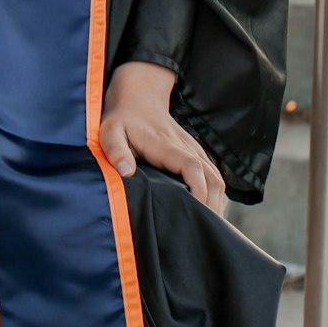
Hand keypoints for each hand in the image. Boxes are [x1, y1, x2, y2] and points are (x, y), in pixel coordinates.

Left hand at [100, 60, 226, 215]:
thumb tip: (127, 173)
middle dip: (212, 205)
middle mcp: (186, 147)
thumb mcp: (110, 132)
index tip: (194, 212)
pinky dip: (215, 194)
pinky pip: (213, 175)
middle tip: (202, 230)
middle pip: (212, 178)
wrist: (138, 96)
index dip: (198, 191)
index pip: (192, 168)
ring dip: (216, 202)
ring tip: (206, 226)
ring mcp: (193, 149)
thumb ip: (116, 151)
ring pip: (217, 177)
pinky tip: (207, 211)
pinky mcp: (195, 152)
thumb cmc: (122, 118)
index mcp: (166, 145)